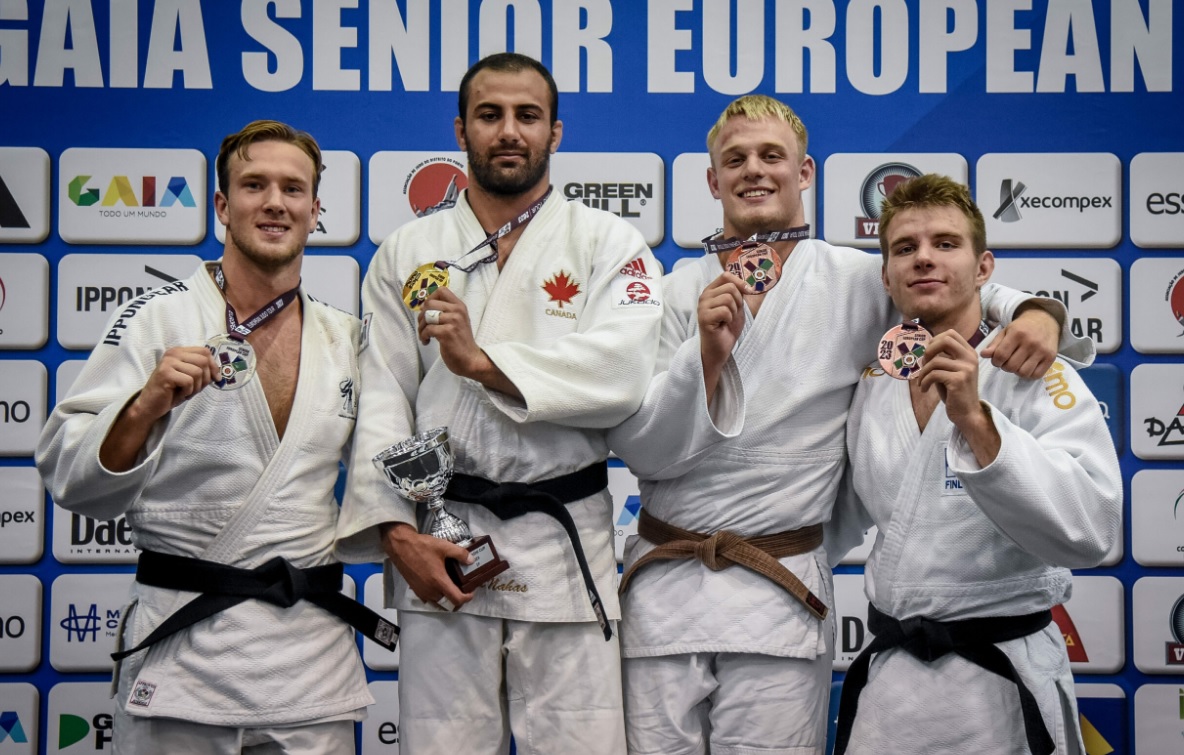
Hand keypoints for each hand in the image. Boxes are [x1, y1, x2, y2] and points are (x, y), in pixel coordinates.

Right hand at [99, 345, 217, 471]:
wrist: (150, 405)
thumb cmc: (171, 392)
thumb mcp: (190, 378)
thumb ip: (202, 371)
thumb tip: (219, 373)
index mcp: (179, 351)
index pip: (205, 351)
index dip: (213, 366)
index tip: (215, 378)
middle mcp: (173, 353)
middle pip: (203, 361)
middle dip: (205, 379)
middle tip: (195, 389)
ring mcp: (168, 362)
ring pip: (198, 372)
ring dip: (196, 387)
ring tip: (186, 392)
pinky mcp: (165, 373)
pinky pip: (189, 381)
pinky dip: (188, 391)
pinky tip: (180, 394)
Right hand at [380, 522, 474, 609]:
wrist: (401, 547)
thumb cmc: (422, 546)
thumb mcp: (444, 546)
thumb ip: (460, 554)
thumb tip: (471, 561)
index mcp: (439, 581)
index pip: (456, 599)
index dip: (466, 598)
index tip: (471, 592)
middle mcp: (430, 590)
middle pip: (447, 601)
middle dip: (456, 596)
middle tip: (461, 586)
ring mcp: (421, 591)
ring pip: (437, 600)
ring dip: (445, 596)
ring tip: (450, 585)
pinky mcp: (414, 589)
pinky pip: (427, 598)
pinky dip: (434, 595)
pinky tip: (436, 584)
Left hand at [419, 288, 481, 373]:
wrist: (471, 359)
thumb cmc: (461, 341)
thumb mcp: (457, 321)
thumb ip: (445, 311)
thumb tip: (423, 306)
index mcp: (460, 306)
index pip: (441, 290)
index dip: (430, 298)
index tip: (428, 311)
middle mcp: (457, 311)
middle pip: (429, 303)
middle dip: (421, 316)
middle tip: (423, 326)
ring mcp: (453, 321)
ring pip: (427, 316)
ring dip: (421, 327)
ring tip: (424, 335)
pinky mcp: (447, 333)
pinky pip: (427, 329)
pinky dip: (423, 336)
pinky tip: (427, 342)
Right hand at [697, 273, 745, 403]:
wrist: (720, 348)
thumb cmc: (727, 328)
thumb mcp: (736, 307)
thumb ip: (739, 293)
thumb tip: (749, 284)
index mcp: (711, 291)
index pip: (726, 275)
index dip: (740, 283)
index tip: (748, 293)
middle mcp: (704, 296)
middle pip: (730, 287)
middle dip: (738, 302)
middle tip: (732, 315)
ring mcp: (702, 306)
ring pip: (728, 298)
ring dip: (733, 312)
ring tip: (726, 320)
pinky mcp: (704, 317)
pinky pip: (725, 311)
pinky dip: (729, 319)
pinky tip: (722, 325)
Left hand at [916, 330, 981, 423]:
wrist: (967, 413)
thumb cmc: (955, 392)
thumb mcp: (950, 371)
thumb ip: (942, 358)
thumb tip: (925, 347)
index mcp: (969, 353)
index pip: (950, 334)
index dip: (934, 341)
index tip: (928, 355)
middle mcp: (970, 358)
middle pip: (945, 340)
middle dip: (928, 351)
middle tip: (923, 364)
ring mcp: (966, 368)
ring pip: (935, 361)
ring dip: (923, 372)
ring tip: (922, 382)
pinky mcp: (959, 380)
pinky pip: (934, 374)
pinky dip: (925, 381)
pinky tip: (925, 389)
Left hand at [981, 307, 1058, 377]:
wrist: (1045, 320)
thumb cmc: (1022, 327)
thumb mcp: (1006, 331)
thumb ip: (994, 344)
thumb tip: (984, 355)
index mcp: (1017, 334)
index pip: (1001, 355)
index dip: (995, 361)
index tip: (997, 360)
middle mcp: (1031, 342)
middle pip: (1011, 366)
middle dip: (1005, 367)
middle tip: (1006, 362)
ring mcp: (1042, 351)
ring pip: (1023, 373)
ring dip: (1016, 371)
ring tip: (1016, 364)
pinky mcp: (1051, 358)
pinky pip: (1036, 375)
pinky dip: (1029, 374)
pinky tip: (1026, 367)